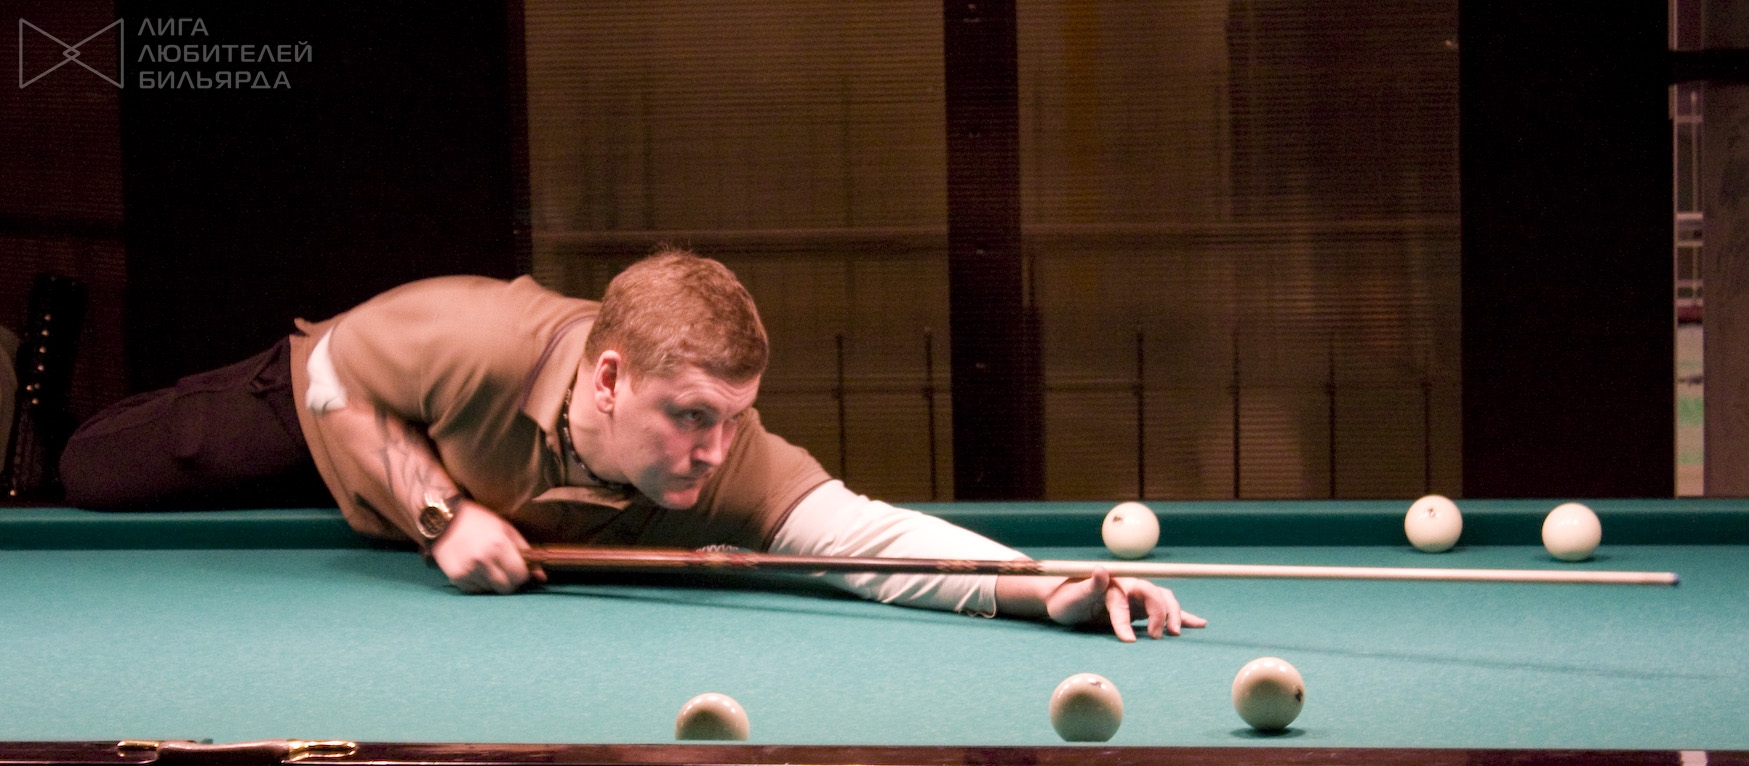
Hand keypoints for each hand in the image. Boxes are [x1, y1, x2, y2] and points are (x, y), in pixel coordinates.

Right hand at [429, 501, 546, 593]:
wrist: (444, 520)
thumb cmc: (479, 521)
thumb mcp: (506, 529)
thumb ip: (525, 551)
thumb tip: (542, 576)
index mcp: (498, 546)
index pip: (520, 576)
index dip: (522, 574)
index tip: (519, 569)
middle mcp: (483, 560)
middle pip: (506, 588)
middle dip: (510, 582)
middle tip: (504, 570)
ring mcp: (468, 571)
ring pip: (490, 591)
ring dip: (492, 581)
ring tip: (485, 564)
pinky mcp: (456, 578)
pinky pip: (475, 591)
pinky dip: (478, 583)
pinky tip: (474, 568)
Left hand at [1044, 567, 1206, 641]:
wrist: (1065, 601)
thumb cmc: (1066, 600)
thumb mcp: (1072, 596)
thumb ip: (1088, 586)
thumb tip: (1100, 569)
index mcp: (1112, 583)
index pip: (1123, 601)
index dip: (1125, 621)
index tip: (1127, 641)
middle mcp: (1129, 586)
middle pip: (1152, 595)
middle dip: (1159, 614)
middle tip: (1157, 638)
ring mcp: (1137, 596)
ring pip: (1164, 600)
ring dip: (1174, 615)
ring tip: (1176, 632)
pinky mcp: (1141, 607)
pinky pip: (1165, 609)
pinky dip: (1183, 616)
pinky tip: (1199, 623)